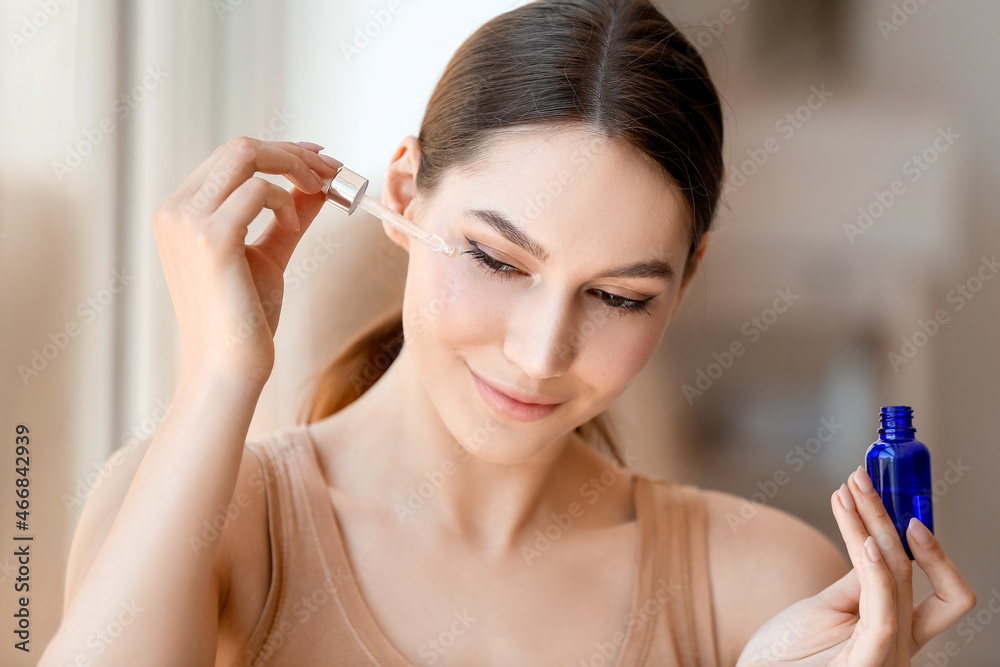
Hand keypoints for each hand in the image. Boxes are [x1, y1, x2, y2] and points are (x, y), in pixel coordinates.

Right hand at [152, 137, 341, 385]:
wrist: (229, 367)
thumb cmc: (245, 319)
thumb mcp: (268, 255)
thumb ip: (288, 218)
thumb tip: (316, 186)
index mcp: (181, 212)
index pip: (231, 158)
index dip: (280, 152)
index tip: (319, 160)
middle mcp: (176, 210)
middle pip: (239, 147)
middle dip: (293, 152)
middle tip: (332, 169)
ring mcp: (187, 221)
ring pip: (246, 155)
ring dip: (295, 168)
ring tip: (320, 193)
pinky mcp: (211, 238)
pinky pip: (259, 190)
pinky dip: (286, 201)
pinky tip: (291, 226)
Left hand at [736, 466, 976, 665]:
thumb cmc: (787, 655)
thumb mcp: (824, 610)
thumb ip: (858, 582)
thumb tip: (875, 540)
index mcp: (896, 633)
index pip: (940, 592)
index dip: (932, 550)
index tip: (900, 505)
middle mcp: (900, 646)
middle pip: (914, 572)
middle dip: (889, 517)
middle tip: (862, 479)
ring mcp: (886, 658)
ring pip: (898, 578)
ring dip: (873, 525)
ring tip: (849, 491)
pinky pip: (884, 615)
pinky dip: (878, 573)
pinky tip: (865, 540)